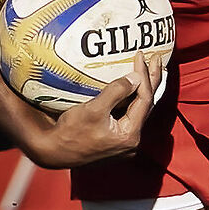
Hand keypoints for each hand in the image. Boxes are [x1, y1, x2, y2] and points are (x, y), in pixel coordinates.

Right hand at [25, 55, 159, 167]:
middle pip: (146, 105)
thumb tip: (136, 77)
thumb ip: (116, 92)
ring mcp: (124, 142)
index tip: (141, 56)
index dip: (145, 76)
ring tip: (150, 71)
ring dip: (144, 89)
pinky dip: (132, 99)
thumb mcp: (93, 109)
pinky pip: (129, 114)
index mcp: (129, 135)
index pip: (144, 100)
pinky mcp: (115, 139)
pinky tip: (134, 88)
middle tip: (156, 59)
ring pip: (139, 110)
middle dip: (152, 81)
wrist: (52, 153)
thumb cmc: (69, 133)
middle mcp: (131, 141)